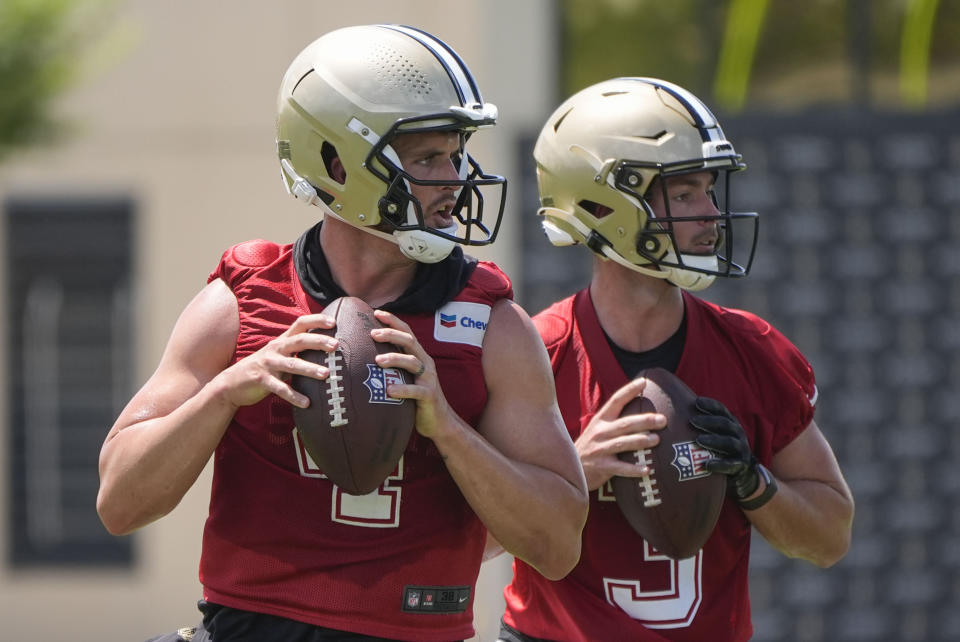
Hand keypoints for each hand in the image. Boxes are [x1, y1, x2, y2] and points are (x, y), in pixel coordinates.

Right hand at [217, 313, 336, 409]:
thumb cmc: (264, 368)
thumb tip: (327, 350)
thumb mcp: (280, 355)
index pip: (300, 324)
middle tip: (335, 346)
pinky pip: (281, 389)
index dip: (316, 321)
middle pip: (299, 341)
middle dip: (318, 342)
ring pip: (291, 365)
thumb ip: (297, 351)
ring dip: (310, 369)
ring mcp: (268, 364)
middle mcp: (276, 349)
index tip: (334, 322)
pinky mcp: (262, 381)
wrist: (232, 383)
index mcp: (282, 341)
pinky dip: (294, 396)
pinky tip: (307, 403)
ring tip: (326, 374)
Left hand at [371, 309, 452, 439]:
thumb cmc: (416, 399)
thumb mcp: (405, 378)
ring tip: (377, 361)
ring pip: (412, 362)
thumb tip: (364, 357)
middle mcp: (425, 363)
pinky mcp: (429, 395)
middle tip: (372, 334)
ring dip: (394, 359)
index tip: (376, 312)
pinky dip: (402, 389)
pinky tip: (389, 390)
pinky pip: (416, 390)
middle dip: (391, 335)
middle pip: (410, 341)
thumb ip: (392, 367)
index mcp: (419, 356)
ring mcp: (429, 378)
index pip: (406, 333)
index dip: (393, 321)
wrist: (439, 421)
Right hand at [575, 378, 665, 490]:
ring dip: (640, 441)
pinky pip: (620, 468)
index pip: (616, 401)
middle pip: (624, 424)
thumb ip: (615, 421)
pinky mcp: (601, 467)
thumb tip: (641, 413)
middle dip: (644, 421)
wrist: (571, 467)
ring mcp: (599, 449)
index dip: (629, 390)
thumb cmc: (591, 446)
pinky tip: (647, 469)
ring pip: (622, 443)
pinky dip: (634, 469)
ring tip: (657, 439)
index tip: (644, 382)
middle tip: (662, 420)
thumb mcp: (598, 429)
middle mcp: (600, 432)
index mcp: (600, 420)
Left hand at [690, 397, 759, 499]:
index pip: (721, 410)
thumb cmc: (718, 450)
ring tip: (699, 440)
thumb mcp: (713, 435)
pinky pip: (730, 464)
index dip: (710, 405)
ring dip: (714, 440)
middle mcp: (737, 434)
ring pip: (729, 442)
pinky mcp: (740, 466)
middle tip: (692, 420)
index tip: (696, 402)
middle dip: (708, 421)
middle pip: (725, 424)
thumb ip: (699, 425)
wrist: (740, 474)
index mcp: (730, 423)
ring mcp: (741, 449)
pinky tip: (707, 465)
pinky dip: (719, 464)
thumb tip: (671, 414)